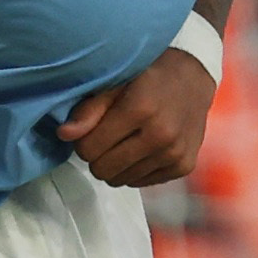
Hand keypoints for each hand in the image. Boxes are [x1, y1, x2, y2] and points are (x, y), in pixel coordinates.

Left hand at [58, 46, 215, 185]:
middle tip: (107, 136)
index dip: (84, 140)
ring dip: (117, 163)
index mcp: (140, 109)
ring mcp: (175, 153)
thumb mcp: (116, 80)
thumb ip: (89, 108)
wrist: (193, 77)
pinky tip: (143, 147)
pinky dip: (136, 168)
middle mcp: (161, 135)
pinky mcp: (184, 166)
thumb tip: (64, 134)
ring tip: (126, 140)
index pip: (88, 149)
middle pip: (103, 169)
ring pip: (120, 180)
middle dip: (98, 155)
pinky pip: (141, 182)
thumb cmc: (149, 75)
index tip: (92, 128)